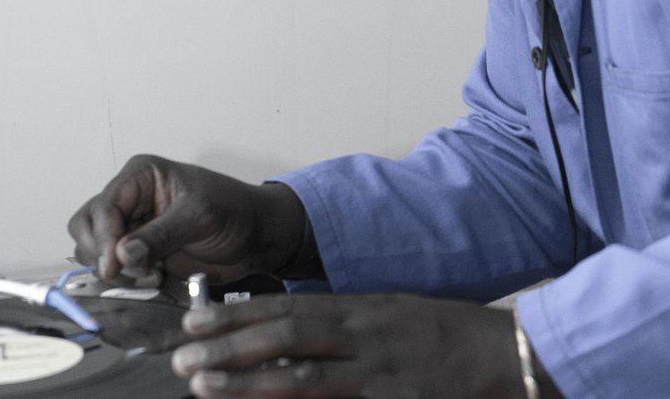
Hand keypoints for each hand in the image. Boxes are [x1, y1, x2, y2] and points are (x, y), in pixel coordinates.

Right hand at [67, 155, 304, 282]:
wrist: (255, 237)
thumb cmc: (234, 211)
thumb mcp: (200, 217)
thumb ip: (160, 235)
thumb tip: (121, 254)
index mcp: (142, 175)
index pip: (104, 206)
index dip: (103, 237)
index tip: (113, 265)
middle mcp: (131, 198)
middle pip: (87, 224)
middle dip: (100, 251)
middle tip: (125, 271)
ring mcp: (133, 226)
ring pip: (94, 247)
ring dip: (111, 267)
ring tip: (147, 273)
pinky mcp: (140, 251)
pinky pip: (113, 266)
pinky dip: (123, 277)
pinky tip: (151, 278)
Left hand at [171, 293, 540, 397]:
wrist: (508, 353)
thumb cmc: (446, 334)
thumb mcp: (391, 315)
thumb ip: (344, 324)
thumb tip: (290, 332)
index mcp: (360, 307)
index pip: (286, 305)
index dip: (237, 312)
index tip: (197, 318)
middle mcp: (362, 332)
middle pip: (283, 334)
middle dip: (228, 344)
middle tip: (181, 356)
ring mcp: (377, 371)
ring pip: (300, 375)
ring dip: (246, 380)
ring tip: (202, 384)